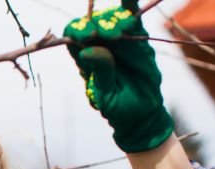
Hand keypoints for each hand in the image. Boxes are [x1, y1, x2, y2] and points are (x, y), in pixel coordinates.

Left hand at [64, 0, 173, 152]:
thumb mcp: (106, 94)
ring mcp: (118, 38)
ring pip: (110, 17)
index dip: (77, 30)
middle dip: (99, 24)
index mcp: (84, 58)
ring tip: (124, 30)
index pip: (72, 35)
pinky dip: (131, 4)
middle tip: (112, 36)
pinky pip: (132, 15)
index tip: (88, 35)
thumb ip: (99, 72)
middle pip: (92, 22)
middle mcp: (98, 44)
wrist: (142, 111)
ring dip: (115, 18)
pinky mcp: (137, 36)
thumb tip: (87, 51)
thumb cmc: (118, 107)